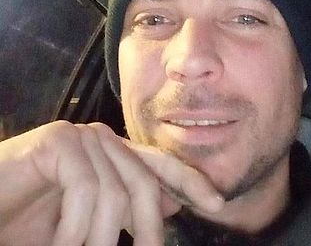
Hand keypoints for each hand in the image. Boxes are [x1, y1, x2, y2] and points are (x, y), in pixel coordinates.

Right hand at [0, 121, 223, 245]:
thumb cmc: (29, 222)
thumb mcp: (84, 225)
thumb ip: (124, 210)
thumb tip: (171, 203)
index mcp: (112, 156)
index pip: (160, 164)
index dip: (191, 181)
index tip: (219, 204)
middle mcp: (101, 140)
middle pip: (143, 183)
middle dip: (147, 231)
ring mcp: (80, 137)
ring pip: (114, 194)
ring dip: (97, 242)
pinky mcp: (58, 140)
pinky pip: (85, 188)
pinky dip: (73, 229)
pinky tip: (58, 244)